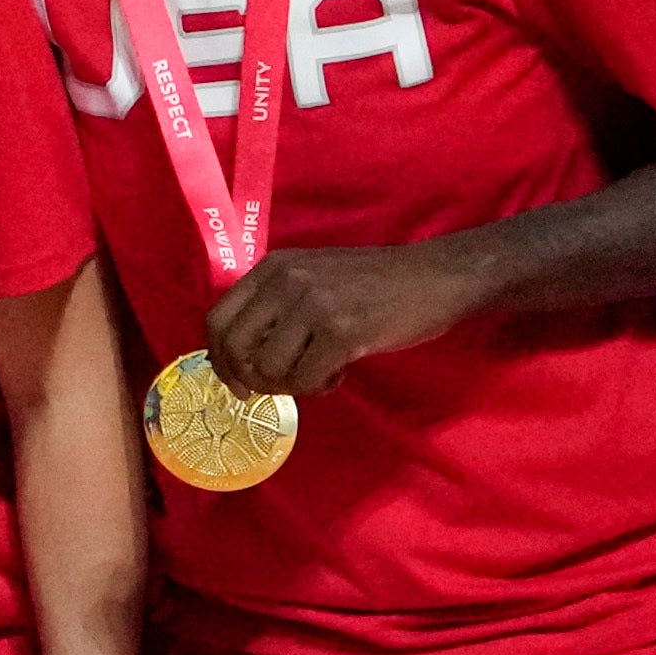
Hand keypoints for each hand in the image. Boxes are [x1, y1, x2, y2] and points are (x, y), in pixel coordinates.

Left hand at [195, 241, 481, 394]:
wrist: (438, 277)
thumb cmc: (376, 284)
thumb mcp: (312, 279)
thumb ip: (274, 307)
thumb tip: (239, 360)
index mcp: (272, 267)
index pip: (217, 320)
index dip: (220, 360)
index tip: (239, 382)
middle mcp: (285, 281)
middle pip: (233, 348)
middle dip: (250, 379)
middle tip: (279, 387)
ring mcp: (312, 304)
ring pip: (268, 368)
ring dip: (290, 384)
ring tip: (320, 373)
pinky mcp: (341, 331)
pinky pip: (304, 380)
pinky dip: (318, 387)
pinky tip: (340, 372)